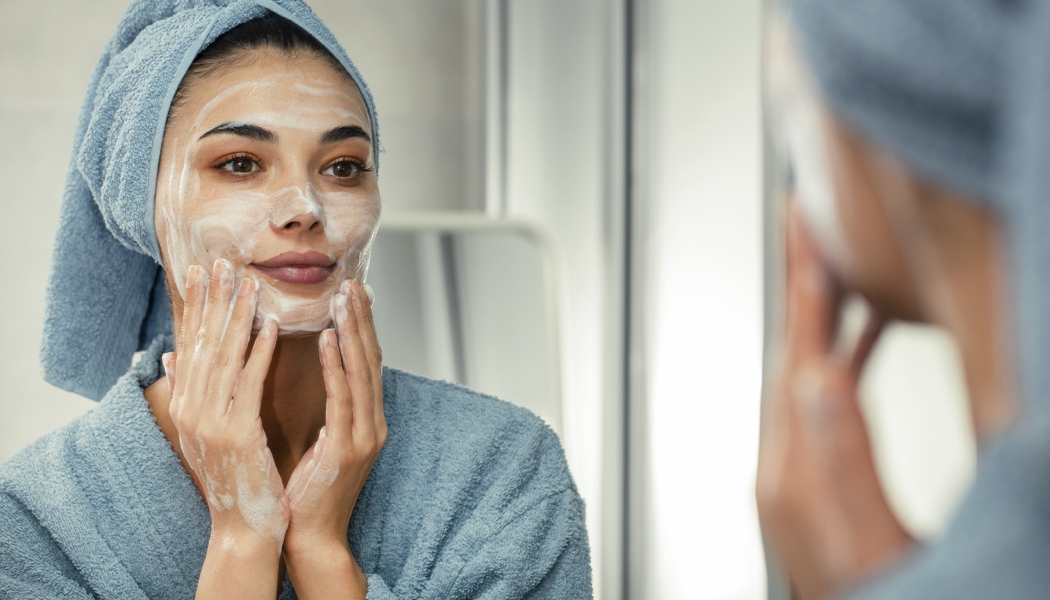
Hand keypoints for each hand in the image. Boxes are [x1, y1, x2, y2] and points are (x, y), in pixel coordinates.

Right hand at [164, 259, 288, 551]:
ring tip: (249, 283)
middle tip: (222, 261)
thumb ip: (188, 390)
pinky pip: (249, 384)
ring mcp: (210, 422)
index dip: (195, 307)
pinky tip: (271, 326)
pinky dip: (259, 352)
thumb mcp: (202, 430)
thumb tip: (170, 354)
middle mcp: (190, 410)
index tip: (201, 271)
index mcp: (184, 406)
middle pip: (204, 344)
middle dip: (214, 301)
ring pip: (225, 358)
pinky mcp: (237, 433)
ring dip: (238, 317)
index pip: (189, 346)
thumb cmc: (232, 475)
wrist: (244, 523)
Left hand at [283, 279, 385, 593]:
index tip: (352, 293)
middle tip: (353, 282)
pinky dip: (337, 365)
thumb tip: (305, 375)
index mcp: (364, 421)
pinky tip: (327, 338)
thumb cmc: (303, 490)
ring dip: (352, 330)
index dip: (361, 327)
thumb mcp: (315, 440)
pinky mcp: (349, 447)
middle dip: (362, 319)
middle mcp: (372, 423)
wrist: (308, 537)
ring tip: (343, 297)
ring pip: (362, 371)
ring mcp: (365, 435)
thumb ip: (319, 406)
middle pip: (370, 359)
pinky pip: (344, 398)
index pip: (365, 364)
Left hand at [755, 206, 912, 599]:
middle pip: (791, 353)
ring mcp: (794, 480)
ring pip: (804, 372)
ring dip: (823, 316)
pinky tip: (860, 348)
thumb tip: (817, 380)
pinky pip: (820, 404)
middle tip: (809, 223)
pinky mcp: (811, 488)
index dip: (804, 284)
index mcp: (794, 477)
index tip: (802, 224)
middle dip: (802, 282)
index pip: (797, 356)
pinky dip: (839, 360)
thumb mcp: (875, 541)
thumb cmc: (887, 599)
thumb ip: (845, 463)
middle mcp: (783, 473)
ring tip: (844, 269)